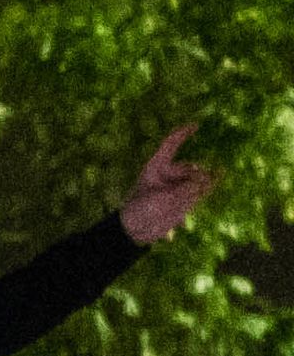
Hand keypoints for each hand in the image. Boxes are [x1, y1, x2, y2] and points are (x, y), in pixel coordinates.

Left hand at [121, 123, 213, 245]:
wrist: (135, 231)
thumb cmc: (141, 210)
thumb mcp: (162, 198)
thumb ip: (186, 188)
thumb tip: (207, 181)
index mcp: (155, 167)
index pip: (170, 145)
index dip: (182, 134)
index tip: (196, 125)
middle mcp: (168, 174)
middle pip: (190, 168)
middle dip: (196, 176)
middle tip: (193, 189)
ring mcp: (177, 186)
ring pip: (198, 179)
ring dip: (203, 184)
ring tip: (201, 192)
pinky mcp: (184, 199)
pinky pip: (200, 189)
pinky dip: (208, 186)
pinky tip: (221, 176)